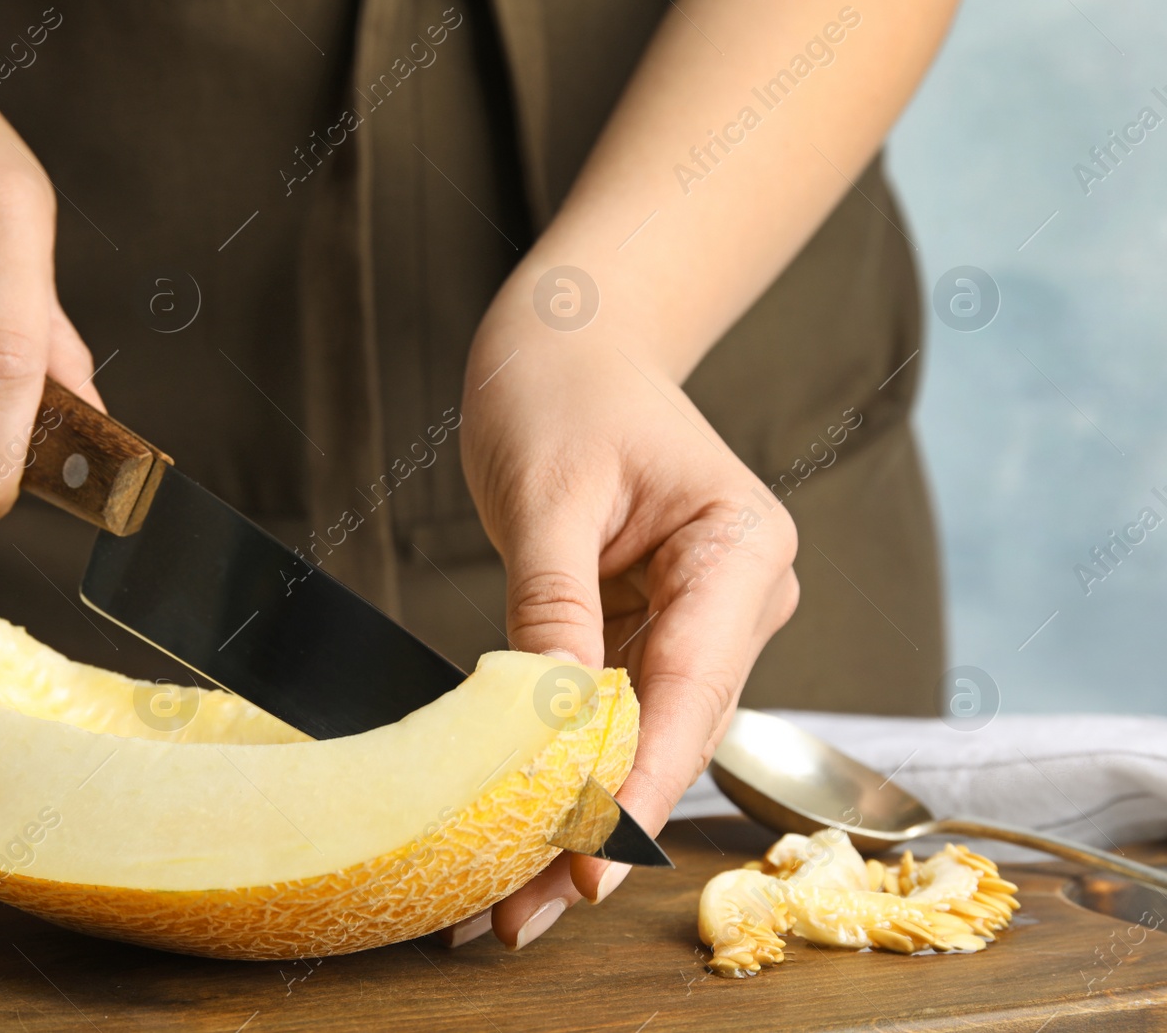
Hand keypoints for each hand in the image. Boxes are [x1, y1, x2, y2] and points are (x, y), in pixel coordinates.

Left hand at [441, 271, 798, 948]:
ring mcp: (703, 618)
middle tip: (522, 910)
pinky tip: (525, 826)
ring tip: (511, 897)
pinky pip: (616, 712)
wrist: (570, 342)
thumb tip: (541, 721)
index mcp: (741, 546)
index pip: (692, 685)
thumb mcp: (547, 493)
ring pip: (644, 738)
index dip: (640, 784)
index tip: (589, 861)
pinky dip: (571, 769)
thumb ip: (551, 606)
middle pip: (673, 731)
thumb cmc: (563, 387)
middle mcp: (739, 592)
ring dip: (582, 811)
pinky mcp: (657, 630)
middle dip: (602, 822)